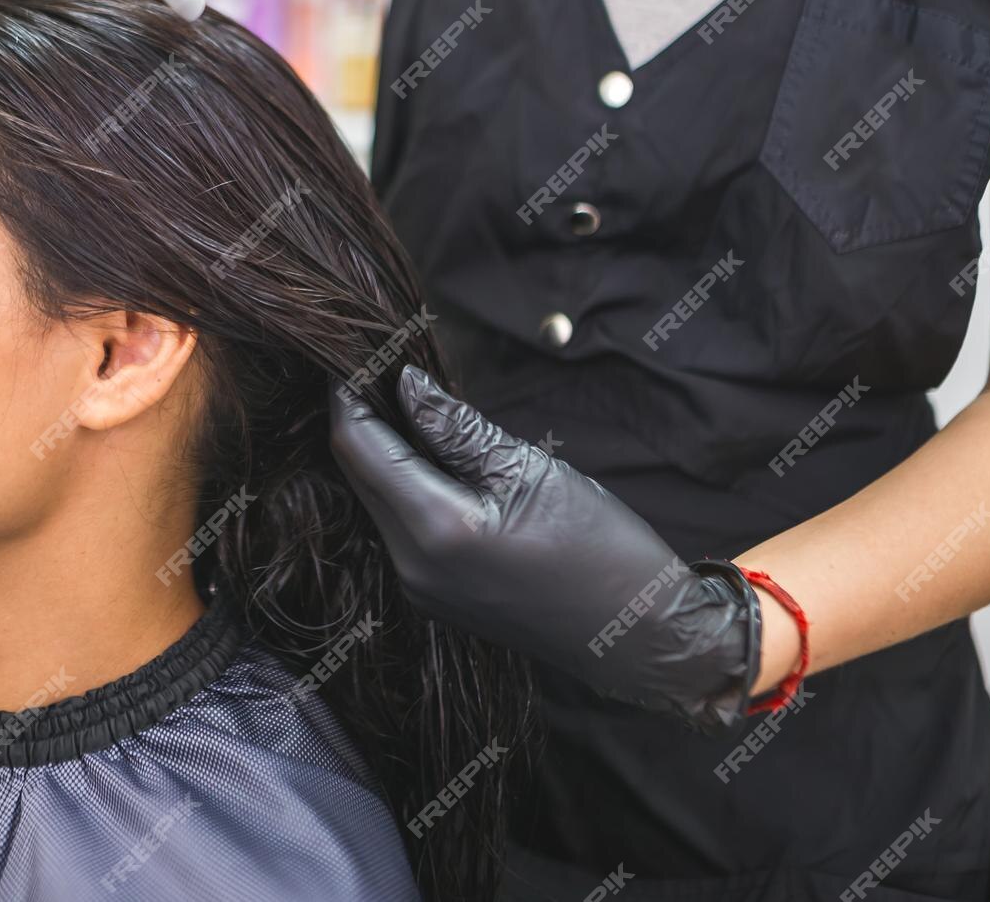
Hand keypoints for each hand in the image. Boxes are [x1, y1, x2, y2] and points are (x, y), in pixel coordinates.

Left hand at [329, 365, 759, 730]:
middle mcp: (412, 565)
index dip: (350, 393)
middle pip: (359, 475)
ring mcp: (420, 588)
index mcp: (435, 529)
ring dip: (384, 452)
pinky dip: (405, 486)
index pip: (358, 447)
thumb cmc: (601, 549)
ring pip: (376, 501)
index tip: (358, 352)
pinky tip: (433, 456)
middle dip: (365, 418)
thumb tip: (407, 384)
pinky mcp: (435, 596)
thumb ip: (458, 428)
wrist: (639, 639)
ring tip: (412, 403)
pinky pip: (399, 528)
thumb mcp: (529, 469)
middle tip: (384, 366)